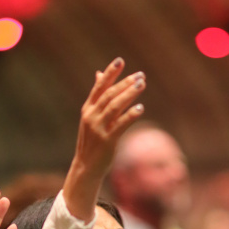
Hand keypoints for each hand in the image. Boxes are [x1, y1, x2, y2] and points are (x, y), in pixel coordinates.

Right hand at [76, 58, 145, 177]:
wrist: (86, 167)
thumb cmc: (92, 141)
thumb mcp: (91, 117)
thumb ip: (98, 96)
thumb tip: (99, 74)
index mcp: (88, 109)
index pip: (99, 87)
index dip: (110, 73)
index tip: (120, 61)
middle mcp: (91, 116)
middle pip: (109, 95)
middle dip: (124, 83)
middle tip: (140, 75)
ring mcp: (98, 128)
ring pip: (114, 106)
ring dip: (129, 94)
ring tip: (142, 84)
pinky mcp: (107, 141)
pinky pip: (120, 125)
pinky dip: (130, 115)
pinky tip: (140, 108)